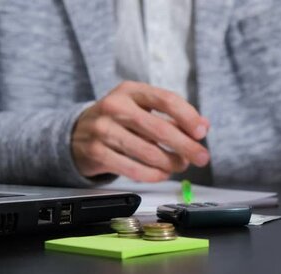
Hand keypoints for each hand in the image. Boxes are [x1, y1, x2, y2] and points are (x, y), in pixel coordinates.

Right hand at [72, 81, 209, 181]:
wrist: (77, 133)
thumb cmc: (119, 120)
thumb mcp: (143, 109)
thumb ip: (173, 116)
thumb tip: (203, 126)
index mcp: (131, 91)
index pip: (166, 99)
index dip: (188, 117)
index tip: (201, 132)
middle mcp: (115, 106)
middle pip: (160, 128)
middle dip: (186, 146)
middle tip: (201, 157)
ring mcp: (103, 129)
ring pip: (148, 151)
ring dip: (170, 162)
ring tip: (179, 165)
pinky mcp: (96, 152)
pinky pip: (133, 169)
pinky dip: (153, 174)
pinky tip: (162, 174)